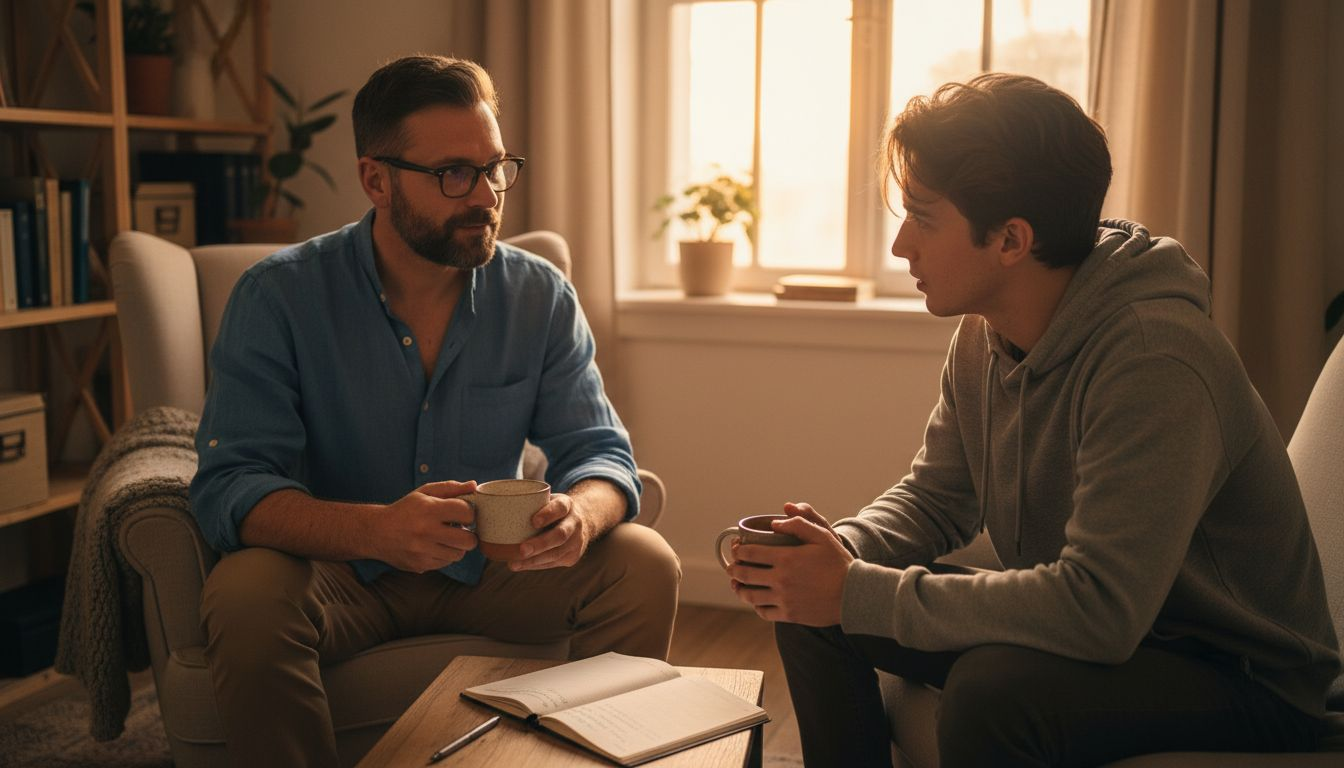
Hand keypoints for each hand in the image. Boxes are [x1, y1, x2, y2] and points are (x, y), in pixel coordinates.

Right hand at [374, 480, 478, 572]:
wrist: (376, 532)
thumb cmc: (405, 509)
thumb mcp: (424, 493)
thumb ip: (450, 488)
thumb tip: (474, 485)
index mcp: (429, 510)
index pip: (467, 513)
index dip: (469, 513)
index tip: (463, 513)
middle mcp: (426, 532)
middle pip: (469, 540)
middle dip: (469, 534)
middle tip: (460, 529)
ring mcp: (423, 551)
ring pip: (459, 554)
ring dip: (456, 546)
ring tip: (446, 537)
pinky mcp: (420, 565)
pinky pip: (445, 563)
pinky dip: (444, 555)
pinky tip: (434, 546)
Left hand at [507, 492, 593, 570]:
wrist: (578, 522)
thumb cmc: (550, 510)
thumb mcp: (545, 500)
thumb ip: (527, 504)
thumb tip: (488, 506)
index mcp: (567, 504)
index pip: (560, 508)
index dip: (548, 514)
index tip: (533, 522)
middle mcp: (575, 522)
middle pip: (560, 535)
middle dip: (540, 544)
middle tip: (522, 550)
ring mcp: (577, 541)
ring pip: (556, 553)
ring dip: (534, 560)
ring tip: (514, 564)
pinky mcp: (572, 556)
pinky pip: (552, 563)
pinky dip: (536, 565)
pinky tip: (522, 565)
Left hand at [726, 502, 852, 625]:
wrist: (853, 594)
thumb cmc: (838, 562)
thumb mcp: (822, 536)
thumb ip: (799, 524)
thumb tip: (775, 522)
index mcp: (786, 558)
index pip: (751, 553)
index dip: (738, 550)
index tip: (737, 548)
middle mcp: (781, 579)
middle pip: (745, 574)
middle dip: (733, 568)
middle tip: (731, 566)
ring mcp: (784, 599)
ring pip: (751, 595)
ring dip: (739, 588)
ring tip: (736, 584)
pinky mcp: (789, 614)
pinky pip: (764, 612)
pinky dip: (756, 606)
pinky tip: (756, 600)